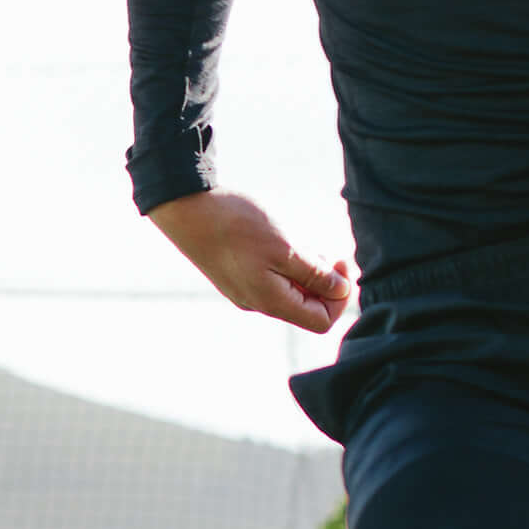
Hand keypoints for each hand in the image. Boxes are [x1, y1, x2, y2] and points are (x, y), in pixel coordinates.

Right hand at [146, 188, 354, 333]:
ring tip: (300, 243)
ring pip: (289, 292)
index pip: (322, 320)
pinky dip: (286, 266)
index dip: (340, 296)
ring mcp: (243, 291)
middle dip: (324, 282)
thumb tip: (342, 290)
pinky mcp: (234, 276)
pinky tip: (281, 242)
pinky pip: (271, 281)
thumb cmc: (237, 226)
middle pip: (306, 308)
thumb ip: (315, 274)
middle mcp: (257, 304)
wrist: (186, 208)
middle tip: (324, 249)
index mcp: (271, 302)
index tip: (341, 263)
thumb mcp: (285, 248)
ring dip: (305, 272)